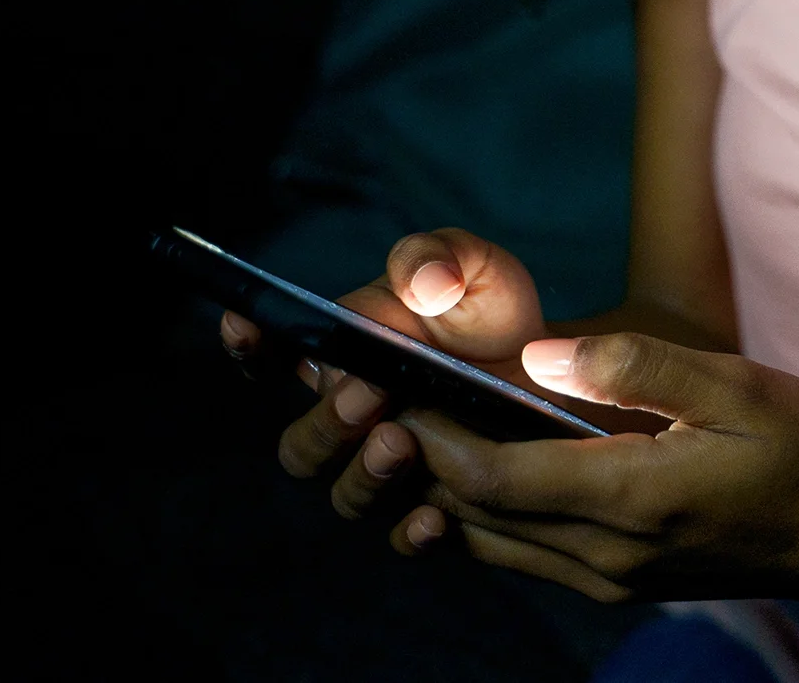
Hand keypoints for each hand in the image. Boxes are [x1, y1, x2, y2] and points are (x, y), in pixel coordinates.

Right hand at [217, 228, 547, 517]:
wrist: (555, 368)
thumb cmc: (495, 312)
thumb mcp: (476, 268)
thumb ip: (437, 259)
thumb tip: (419, 282)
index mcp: (343, 355)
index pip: (273, 358)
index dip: (249, 346)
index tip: (243, 324)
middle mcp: (351, 421)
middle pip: (303, 445)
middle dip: (327, 423)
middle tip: (370, 394)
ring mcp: (388, 468)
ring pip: (345, 495)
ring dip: (363, 475)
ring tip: (400, 442)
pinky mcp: (434, 505)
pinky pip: (403, 538)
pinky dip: (411, 534)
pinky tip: (434, 519)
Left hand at [385, 333, 798, 627]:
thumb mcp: (738, 386)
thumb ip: (637, 368)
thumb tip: (540, 354)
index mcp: (634, 499)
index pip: (494, 477)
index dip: (429, 435)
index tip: (389, 381)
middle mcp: (609, 554)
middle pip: (475, 513)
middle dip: (418, 457)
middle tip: (375, 395)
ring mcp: (613, 577)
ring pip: (491, 541)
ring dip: (444, 488)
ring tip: (411, 421)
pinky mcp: (622, 581)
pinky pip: (526, 552)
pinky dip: (486, 511)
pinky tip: (478, 462)